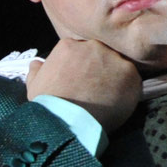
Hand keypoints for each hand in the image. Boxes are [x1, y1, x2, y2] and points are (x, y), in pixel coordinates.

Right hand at [27, 38, 141, 133]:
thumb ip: (37, 70)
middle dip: (100, 68)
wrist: (68, 122)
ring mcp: (112, 58)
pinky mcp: (129, 73)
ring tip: (109, 97)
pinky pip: (132, 79)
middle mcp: (92, 45)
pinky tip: (119, 102)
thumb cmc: (48, 104)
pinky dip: (128, 90)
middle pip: (101, 54)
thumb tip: (36, 64)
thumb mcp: (34, 85)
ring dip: (115, 78)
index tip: (82, 79)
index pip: (81, 51)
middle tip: (97, 88)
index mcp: (69, 45)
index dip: (83, 66)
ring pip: (118, 65)